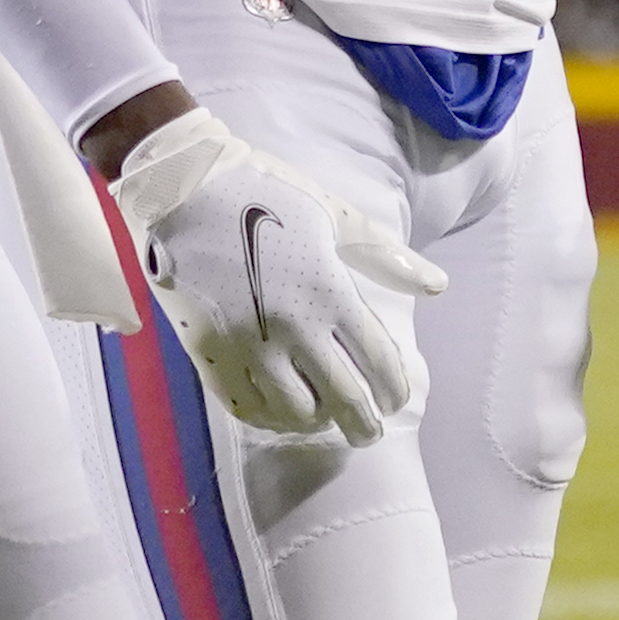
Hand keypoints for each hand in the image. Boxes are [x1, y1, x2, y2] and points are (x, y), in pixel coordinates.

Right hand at [106, 107, 444, 444]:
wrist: (180, 188)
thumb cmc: (264, 192)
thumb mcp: (332, 214)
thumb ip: (385, 255)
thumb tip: (438, 286)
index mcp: (328, 290)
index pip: (378, 361)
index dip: (394, 388)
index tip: (396, 399)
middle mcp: (292, 326)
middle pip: (344, 399)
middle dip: (364, 423)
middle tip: (369, 432)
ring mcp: (248, 344)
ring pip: (295, 412)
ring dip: (317, 419)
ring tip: (323, 415)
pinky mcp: (209, 353)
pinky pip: (246, 407)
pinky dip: (269, 417)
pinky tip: (279, 410)